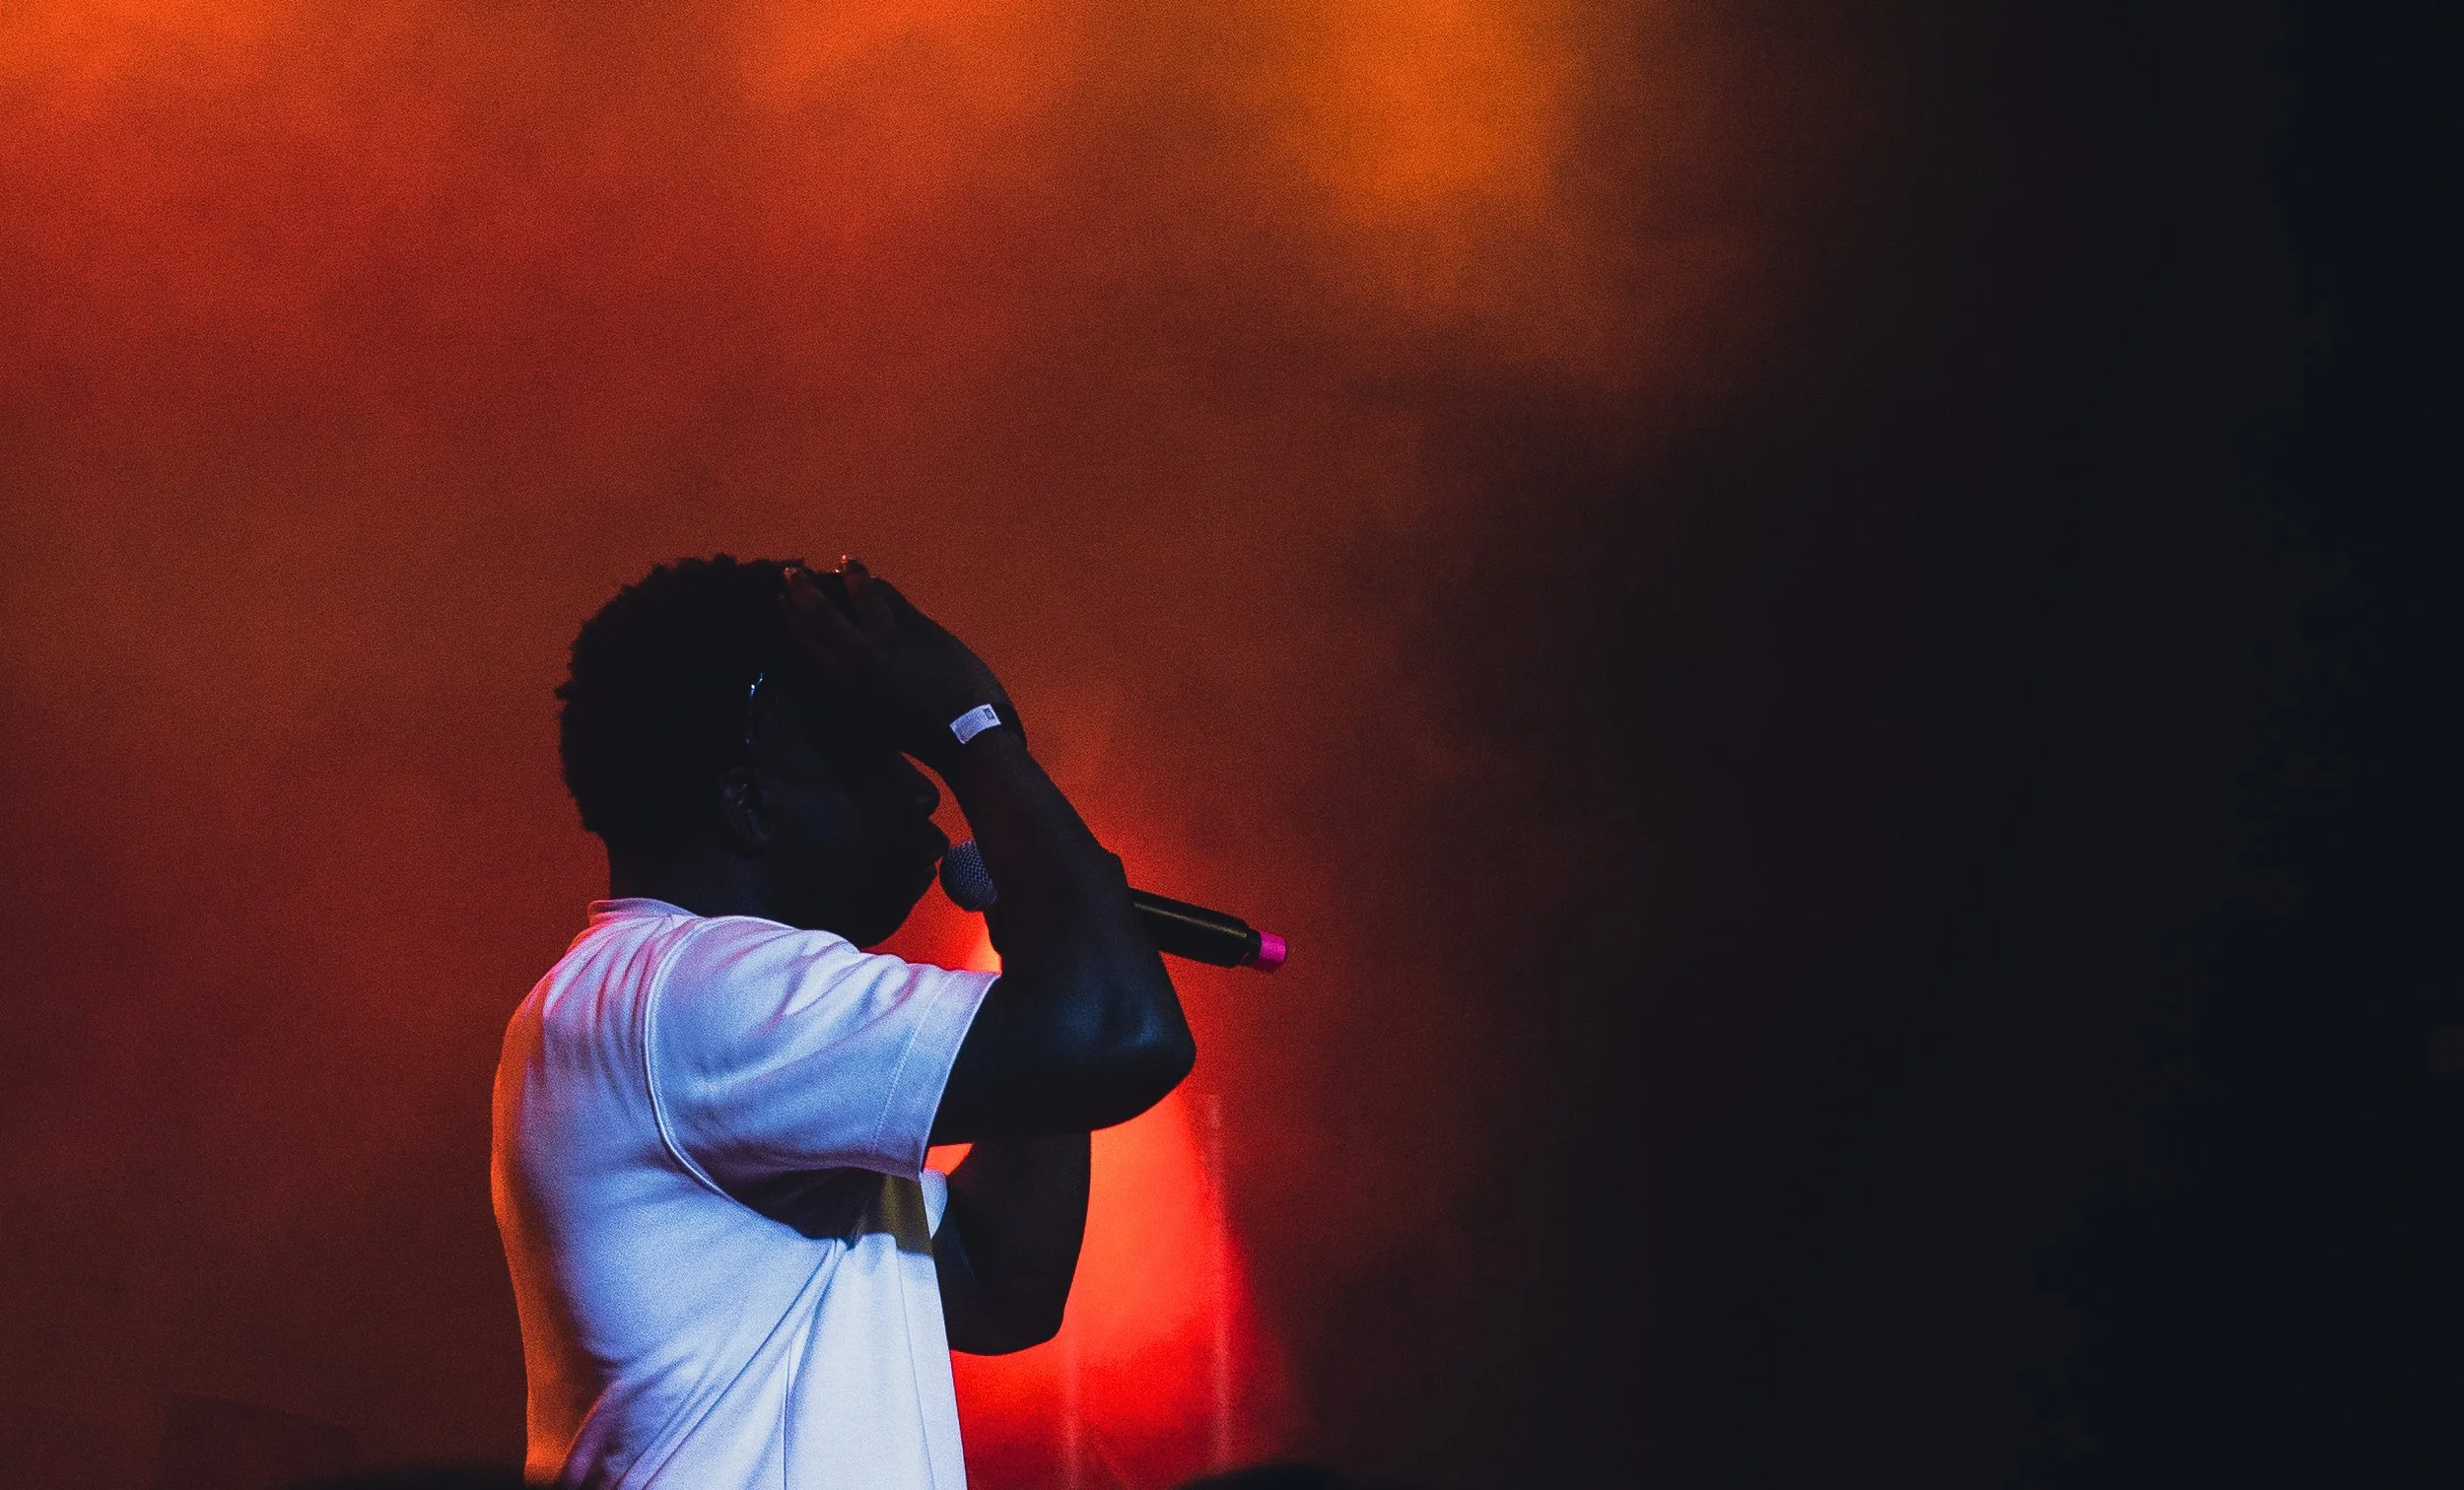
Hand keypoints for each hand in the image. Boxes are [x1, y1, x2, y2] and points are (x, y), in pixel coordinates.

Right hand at [781, 558, 1013, 773]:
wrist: (967, 732)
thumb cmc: (917, 737)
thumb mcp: (871, 716)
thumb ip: (853, 685)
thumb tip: (843, 660)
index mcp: (846, 680)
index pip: (808, 640)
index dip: (791, 616)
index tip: (780, 598)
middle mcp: (863, 651)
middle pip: (825, 612)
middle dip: (804, 589)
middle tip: (792, 571)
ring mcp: (894, 634)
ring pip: (864, 593)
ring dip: (851, 575)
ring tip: (846, 562)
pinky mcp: (923, 626)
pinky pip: (896, 598)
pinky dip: (884, 587)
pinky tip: (880, 582)